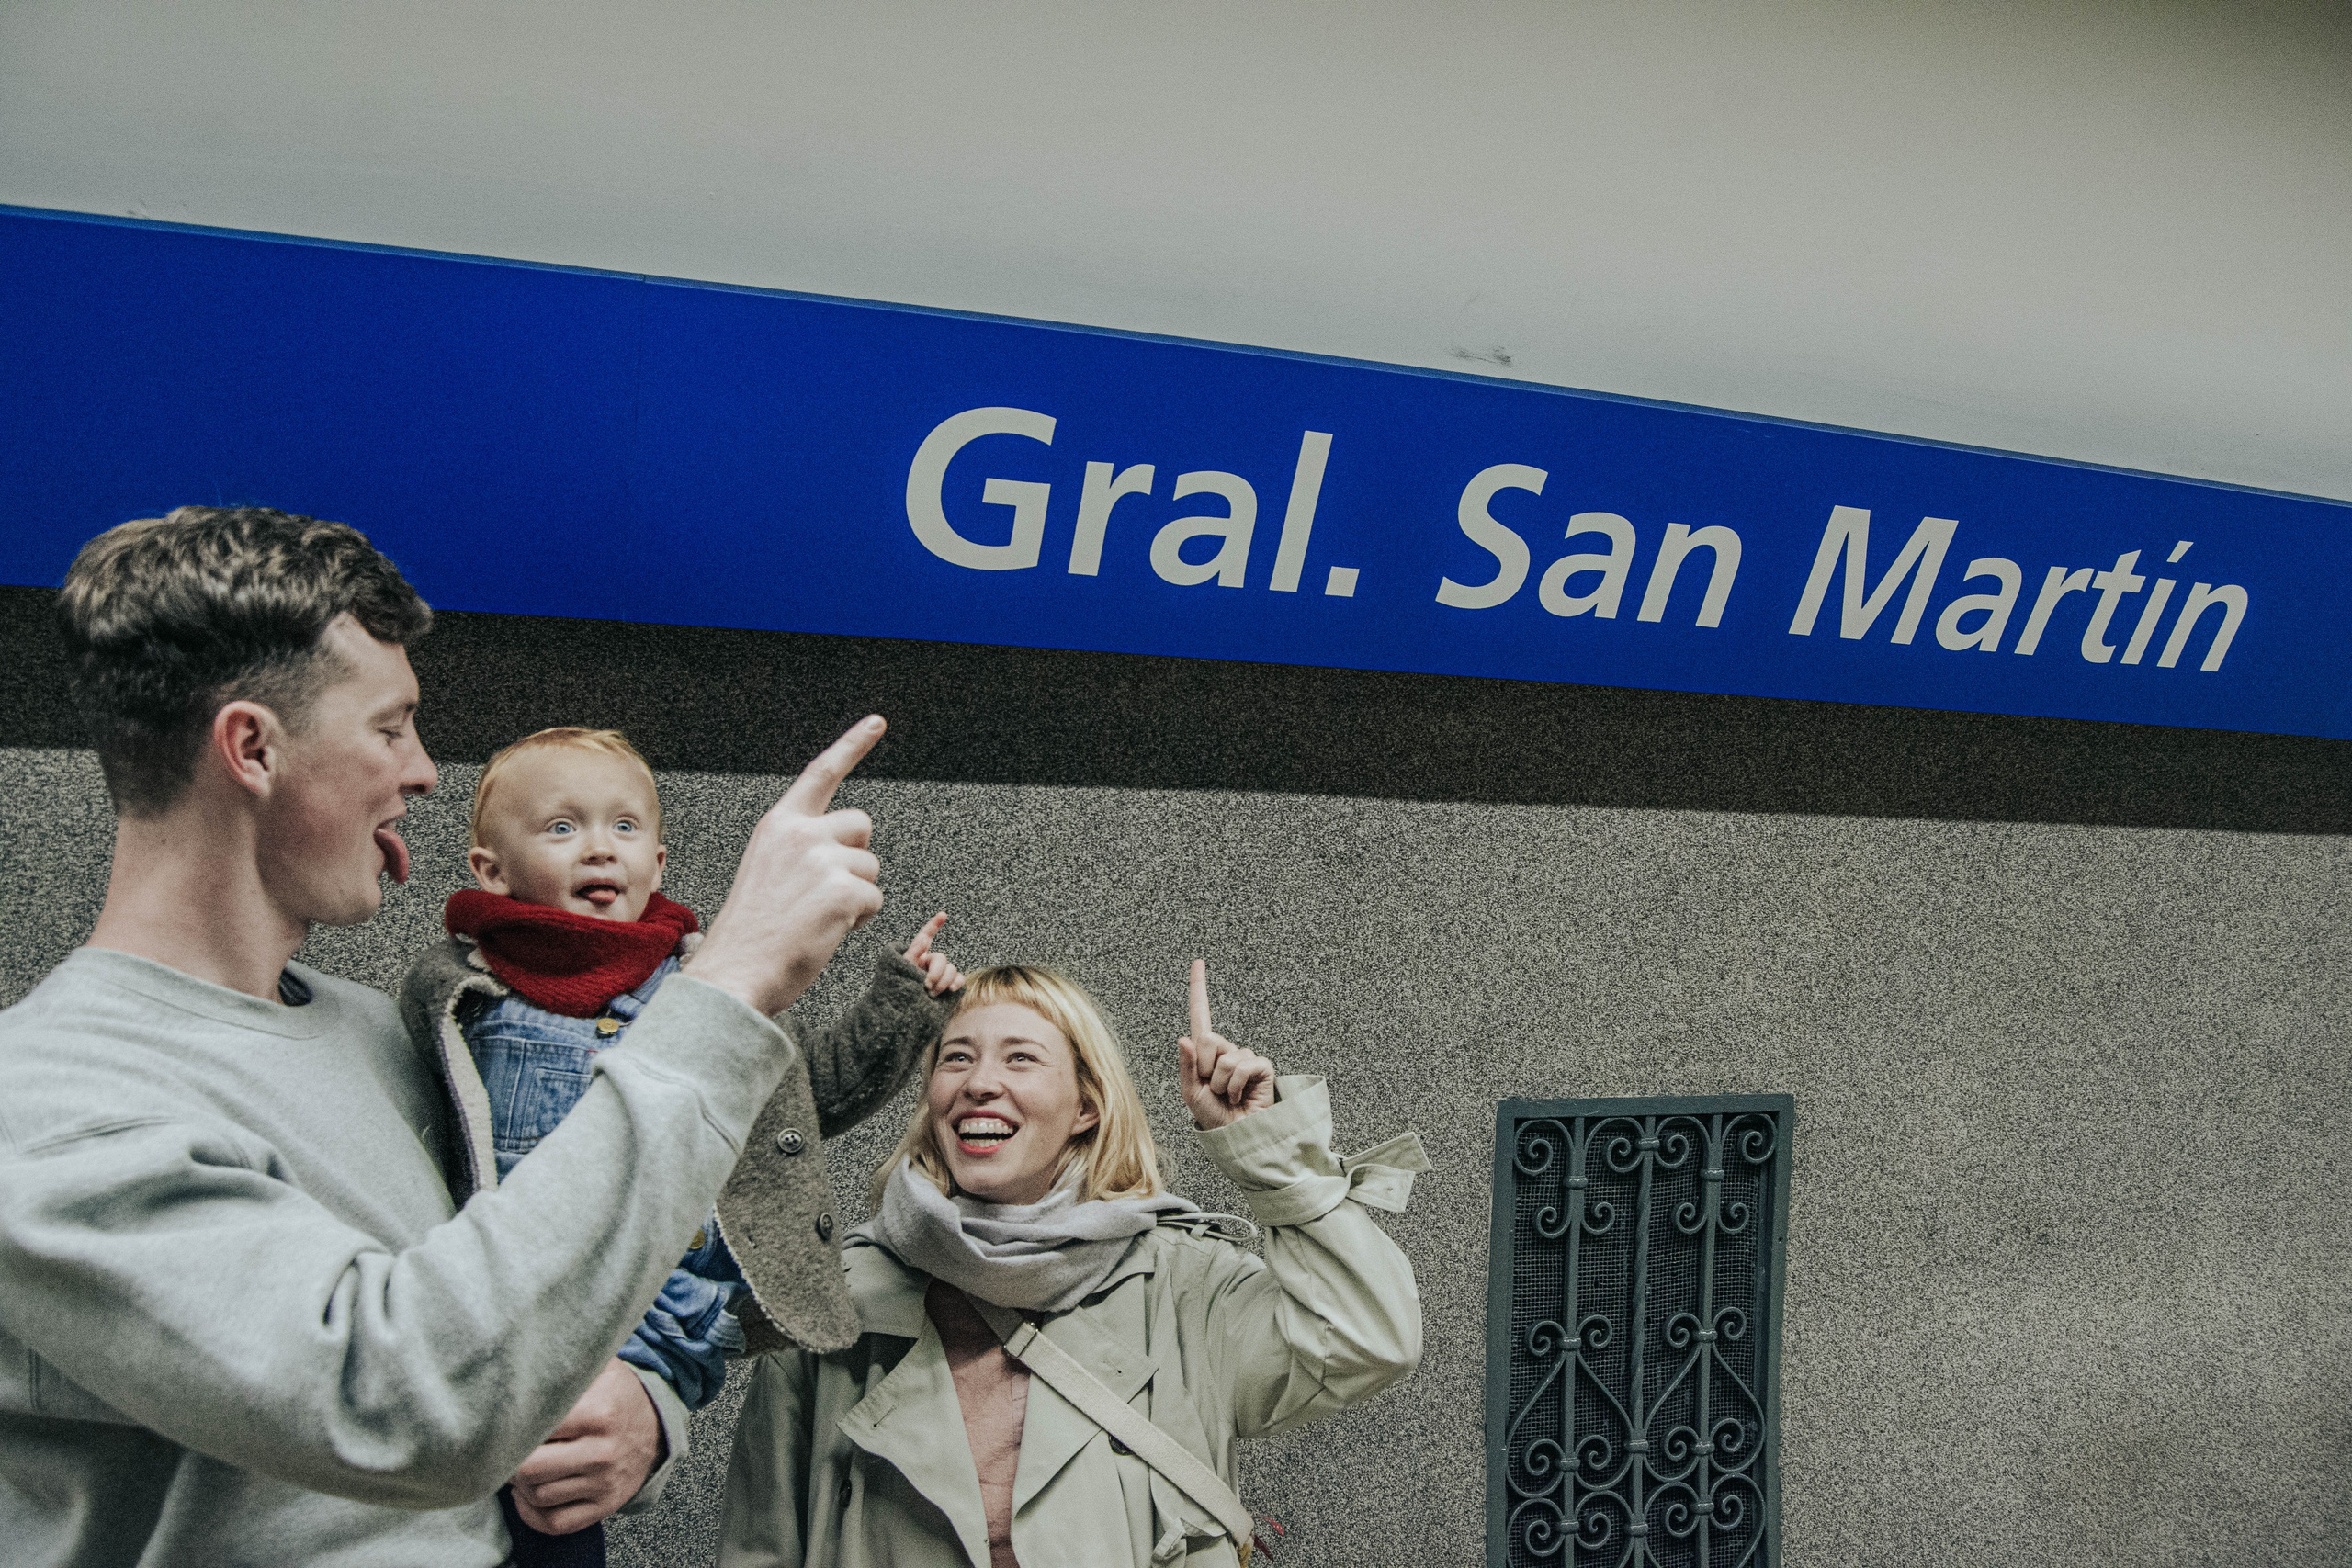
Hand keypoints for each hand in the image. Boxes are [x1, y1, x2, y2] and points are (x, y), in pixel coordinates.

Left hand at [509, 1359, 663, 1535]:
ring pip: (538, 1497)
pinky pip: (555, 1524)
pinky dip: (532, 1515)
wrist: (658, 1427)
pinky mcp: (605, 1507)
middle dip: (509, 1461)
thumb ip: (567, 1363)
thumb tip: (526, 1359)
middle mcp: (603, 1452)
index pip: (535, 1429)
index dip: (512, 1428)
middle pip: (530, 1470)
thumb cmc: (617, 1395)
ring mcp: (605, 1484)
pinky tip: (528, 1495)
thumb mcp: (601, 1368)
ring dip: (519, 1485)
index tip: (503, 1424)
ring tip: (519, 1466)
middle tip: (507, 1449)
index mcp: (599, 1414)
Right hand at [690, 717, 889, 1017]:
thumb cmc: (752, 933)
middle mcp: (799, 833)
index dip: (852, 745)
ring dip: (856, 895)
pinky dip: (859, 920)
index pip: (821, 773)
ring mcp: (821, 859)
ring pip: (871, 868)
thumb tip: (848, 843)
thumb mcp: (769, 871)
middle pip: (862, 827)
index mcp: (778, 825)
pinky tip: (826, 930)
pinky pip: (874, 899)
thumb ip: (801, 848)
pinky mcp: (841, 890)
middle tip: (823, 893)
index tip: (877, 723)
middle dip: (856, 857)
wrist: (734, 973)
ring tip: (816, 917)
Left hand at [904, 911, 964, 995]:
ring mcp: (941, 975)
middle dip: (936, 972)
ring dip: (943, 981)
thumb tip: (925, 937)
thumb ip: (914, 953)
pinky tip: (950, 989)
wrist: (903, 1014)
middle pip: (941, 958)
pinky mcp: (950, 986)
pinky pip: (960, 979)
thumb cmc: (898, 990)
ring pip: (952, 969)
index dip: (934, 925)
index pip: (925, 937)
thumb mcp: (902, 970)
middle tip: (926, 985)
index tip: (943, 915)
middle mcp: (930, 963)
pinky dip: (957, 983)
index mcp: (917, 956)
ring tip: (931, 993)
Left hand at [1178, 959, 1275, 1129]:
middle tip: (1211, 1088)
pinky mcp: (1261, 1066)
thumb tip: (1184, 1037)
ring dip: (1219, 1083)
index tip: (1198, 962)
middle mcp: (1225, 1050)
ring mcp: (1244, 1057)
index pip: (1201, 1015)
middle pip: (1208, 1039)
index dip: (1199, 988)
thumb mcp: (1190, 1094)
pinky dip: (1235, 1085)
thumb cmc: (1214, 1117)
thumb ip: (1186, 1066)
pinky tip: (1239, 1096)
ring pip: (1225, 1057)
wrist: (1238, 1136)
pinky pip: (1243, 1065)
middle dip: (1204, 1068)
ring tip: (1226, 1096)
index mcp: (1204, 1053)